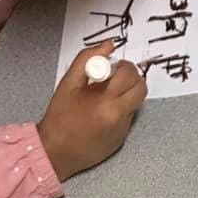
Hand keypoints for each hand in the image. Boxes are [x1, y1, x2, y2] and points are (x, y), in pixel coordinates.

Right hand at [38, 40, 146, 180]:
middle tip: (114, 79)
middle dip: (131, 79)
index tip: (111, 68)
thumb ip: (88, 59)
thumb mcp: (69, 83)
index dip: (122, 66)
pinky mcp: (122, 139)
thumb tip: (108, 45)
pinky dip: (119, 111)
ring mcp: (122, 130)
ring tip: (103, 98)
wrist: (56, 152)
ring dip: (125, 94)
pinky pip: (128, 117)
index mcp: (106, 102)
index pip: (130, 75)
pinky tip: (101, 114)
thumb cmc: (60, 118)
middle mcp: (119, 118)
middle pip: (141, 89)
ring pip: (136, 103)